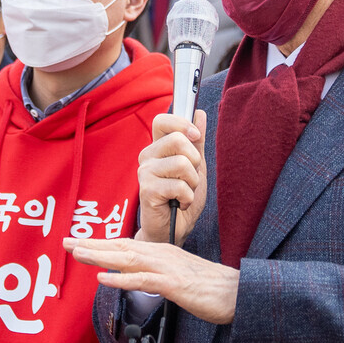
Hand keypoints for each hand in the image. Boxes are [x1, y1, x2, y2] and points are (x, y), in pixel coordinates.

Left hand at [65, 238, 238, 324]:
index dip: (101, 243)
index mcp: (164, 253)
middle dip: (93, 244)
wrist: (240, 292)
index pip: (127, 245)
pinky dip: (122, 279)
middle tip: (66, 242)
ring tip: (78, 253)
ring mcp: (169, 269)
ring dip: (101, 256)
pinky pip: (144, 281)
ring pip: (128, 259)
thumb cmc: (214, 287)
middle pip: (122, 247)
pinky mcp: (175, 285)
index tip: (79, 243)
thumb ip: (160, 273)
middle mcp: (163, 255)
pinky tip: (105, 279)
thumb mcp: (182, 276)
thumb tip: (140, 277)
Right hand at [137, 111, 207, 246]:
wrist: (174, 229)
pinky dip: (187, 197)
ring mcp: (144, 172)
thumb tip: (199, 113)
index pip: (163, 120)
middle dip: (195, 160)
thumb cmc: (181, 197)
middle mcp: (147, 156)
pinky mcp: (147, 190)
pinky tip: (179, 203)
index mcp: (157, 147)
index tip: (196, 137)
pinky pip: (179, 185)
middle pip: (178, 139)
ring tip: (185, 192)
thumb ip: (197, 142)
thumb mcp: (195, 166)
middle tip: (190, 177)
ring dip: (193, 182)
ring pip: (182, 163)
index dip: (183, 124)